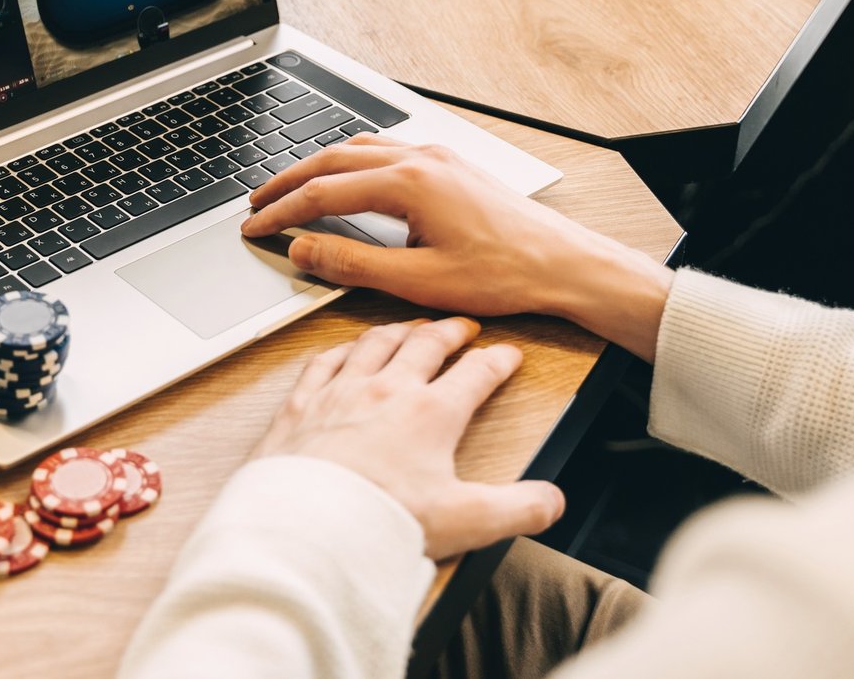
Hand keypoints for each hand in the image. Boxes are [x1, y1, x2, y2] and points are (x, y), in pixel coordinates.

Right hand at [240, 136, 672, 360]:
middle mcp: (420, 159)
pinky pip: (385, 151)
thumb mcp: (418, 281)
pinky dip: (351, 163)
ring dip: (318, 168)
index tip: (254, 228)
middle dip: (288, 182)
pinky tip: (346, 180)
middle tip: (256, 204)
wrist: (563, 263)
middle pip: (332, 160)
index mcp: (409, 184)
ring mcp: (437, 157)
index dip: (281, 213)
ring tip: (291, 190)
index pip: (323, 194)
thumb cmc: (503, 274)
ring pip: (358, 150)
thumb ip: (353, 265)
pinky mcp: (450, 166)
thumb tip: (305, 251)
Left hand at [252, 316, 563, 559]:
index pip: (476, 374)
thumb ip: (517, 509)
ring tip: (410, 327)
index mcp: (431, 414)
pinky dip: (341, 349)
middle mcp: (386, 391)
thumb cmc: (379, 522)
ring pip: (375, 343)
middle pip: (425, 345)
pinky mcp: (302, 405)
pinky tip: (343, 350)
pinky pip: (324, 361)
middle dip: (449, 331)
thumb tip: (550, 501)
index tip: (509, 354)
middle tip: (462, 327)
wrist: (308, 526)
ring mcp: (341, 393)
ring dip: (398, 330)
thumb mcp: (465, 521)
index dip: (498, 361)